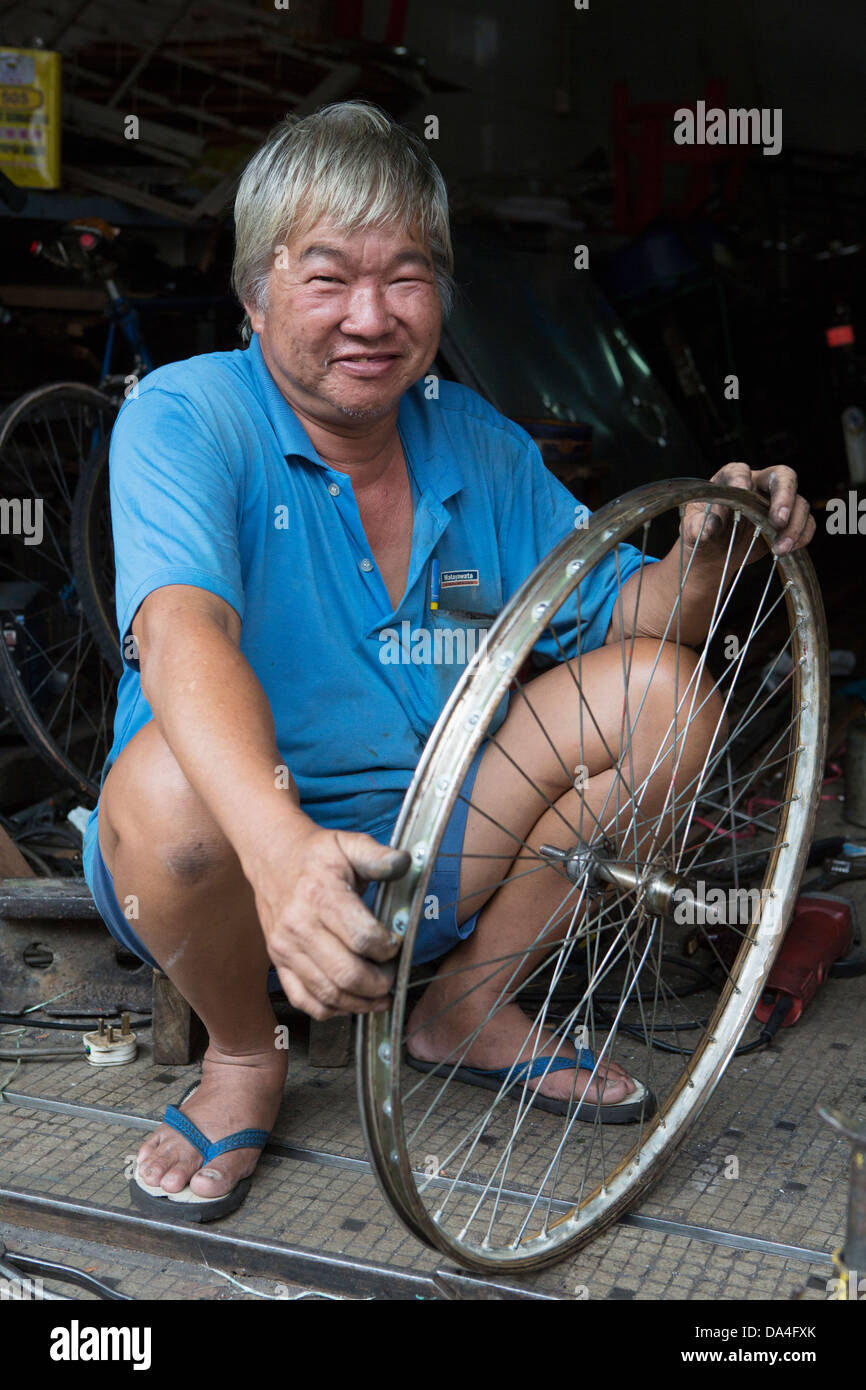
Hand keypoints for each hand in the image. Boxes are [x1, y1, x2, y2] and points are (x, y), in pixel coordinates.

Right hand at [249, 820, 409, 1019]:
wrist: (272, 856)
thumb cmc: (316, 854)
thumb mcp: (349, 843)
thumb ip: (378, 856)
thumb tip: (405, 863)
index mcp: (320, 896)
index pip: (362, 938)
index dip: (387, 948)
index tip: (396, 944)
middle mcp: (298, 926)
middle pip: (346, 974)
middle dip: (380, 983)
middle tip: (393, 976)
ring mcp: (284, 948)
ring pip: (327, 994)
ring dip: (361, 1003)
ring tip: (381, 996)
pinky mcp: (278, 962)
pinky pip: (303, 1000)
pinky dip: (330, 1010)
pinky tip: (350, 1002)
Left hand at [680, 463, 815, 566]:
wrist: (714, 553)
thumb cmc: (701, 534)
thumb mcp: (691, 532)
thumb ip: (697, 528)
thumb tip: (710, 527)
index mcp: (731, 479)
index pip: (739, 470)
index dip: (741, 478)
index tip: (742, 490)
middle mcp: (758, 485)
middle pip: (783, 476)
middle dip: (784, 496)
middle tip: (779, 520)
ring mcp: (776, 502)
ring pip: (799, 502)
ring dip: (794, 526)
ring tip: (781, 548)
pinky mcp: (788, 521)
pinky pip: (806, 523)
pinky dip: (802, 536)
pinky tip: (790, 549)